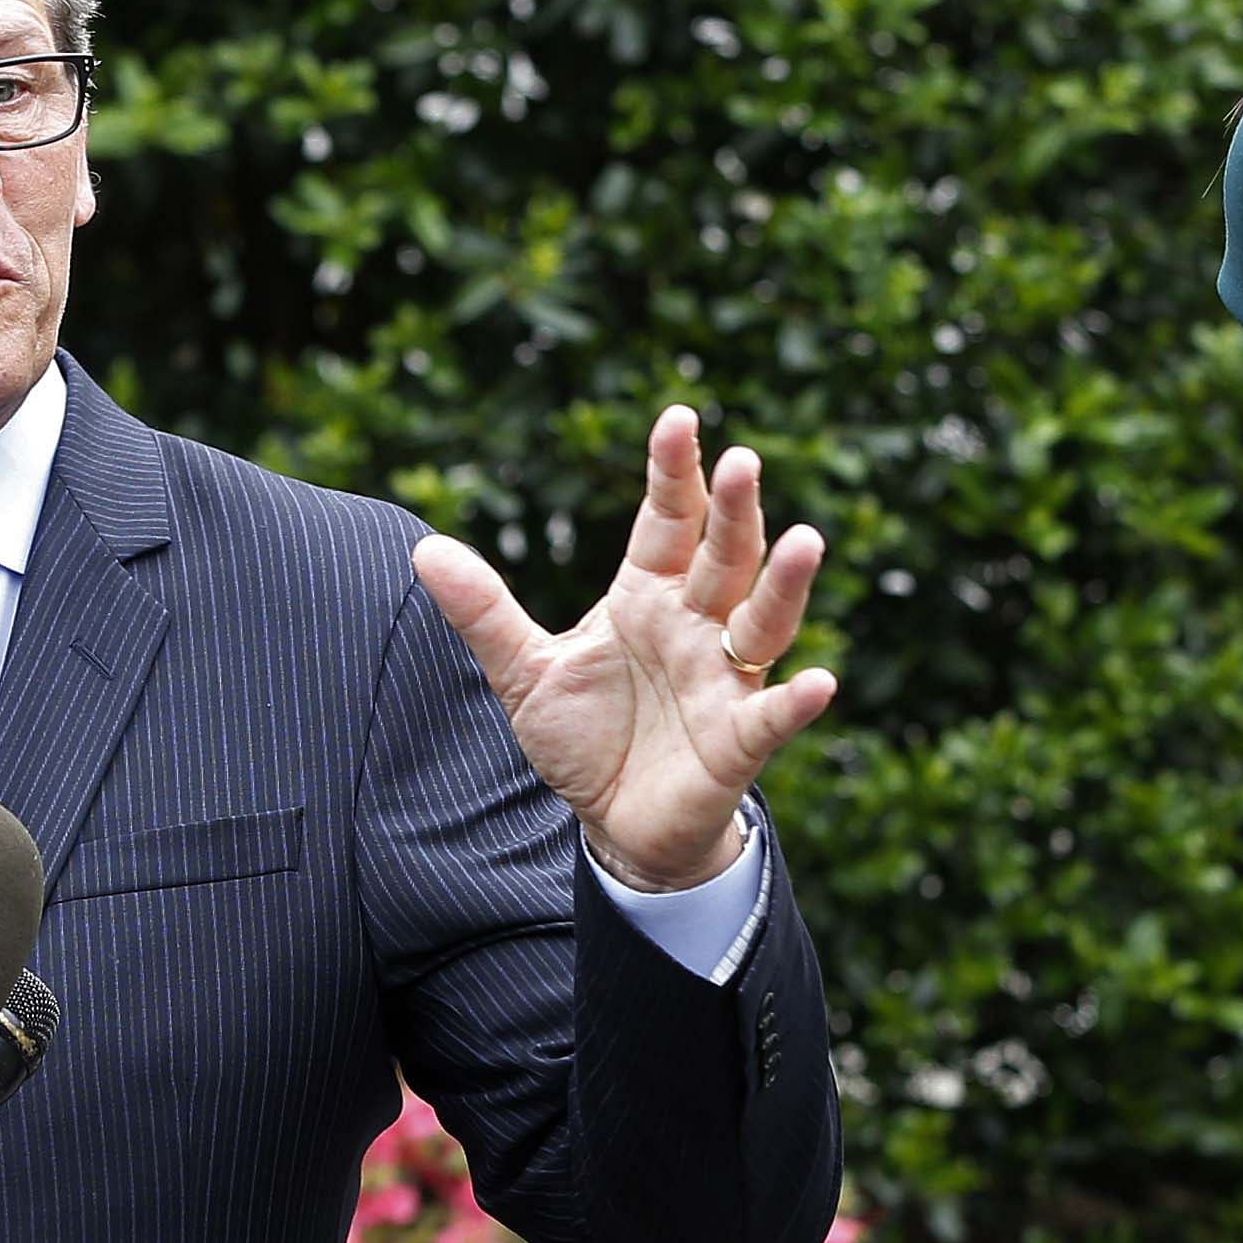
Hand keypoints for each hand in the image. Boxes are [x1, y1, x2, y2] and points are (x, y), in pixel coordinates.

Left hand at [411, 406, 838, 892]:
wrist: (616, 824)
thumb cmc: (584, 738)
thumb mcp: (524, 673)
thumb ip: (484, 612)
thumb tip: (423, 549)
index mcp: (648, 596)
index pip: (668, 522)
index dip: (675, 473)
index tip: (678, 418)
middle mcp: (697, 626)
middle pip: (725, 557)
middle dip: (735, 512)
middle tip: (744, 461)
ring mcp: (724, 681)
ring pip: (764, 622)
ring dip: (785, 584)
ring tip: (806, 540)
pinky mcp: (737, 741)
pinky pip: (772, 716)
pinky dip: (795, 702)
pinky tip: (819, 685)